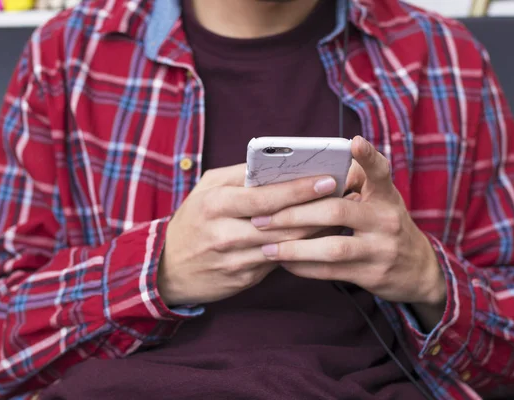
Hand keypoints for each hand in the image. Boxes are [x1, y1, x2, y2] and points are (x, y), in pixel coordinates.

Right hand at [157, 163, 338, 305]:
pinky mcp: (244, 279)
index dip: (300, 189)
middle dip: (318, 208)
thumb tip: (278, 164)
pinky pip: (280, 261)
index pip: (265, 196)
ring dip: (317, 230)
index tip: (329, 179)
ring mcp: (236, 259)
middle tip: (346, 196)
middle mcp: (225, 233)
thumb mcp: (206, 190)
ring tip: (341, 214)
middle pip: (282, 223)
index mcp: (215, 204)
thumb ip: (240, 176)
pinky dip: (302, 248)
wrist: (167, 269)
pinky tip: (320, 237)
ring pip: (286, 245)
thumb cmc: (193, 220)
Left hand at [251, 136, 445, 317]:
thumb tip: (310, 168)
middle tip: (262, 217)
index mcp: (386, 195)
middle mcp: (387, 219)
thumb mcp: (381, 200)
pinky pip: (331, 271)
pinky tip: (284, 263)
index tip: (353, 142)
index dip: (368, 156)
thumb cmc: (386, 225)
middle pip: (337, 211)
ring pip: (332, 247)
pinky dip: (304, 267)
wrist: (418, 270)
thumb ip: (355, 182)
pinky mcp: (373, 274)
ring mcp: (381, 249)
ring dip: (294, 248)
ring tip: (267, 247)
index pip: (380, 171)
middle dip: (295, 214)